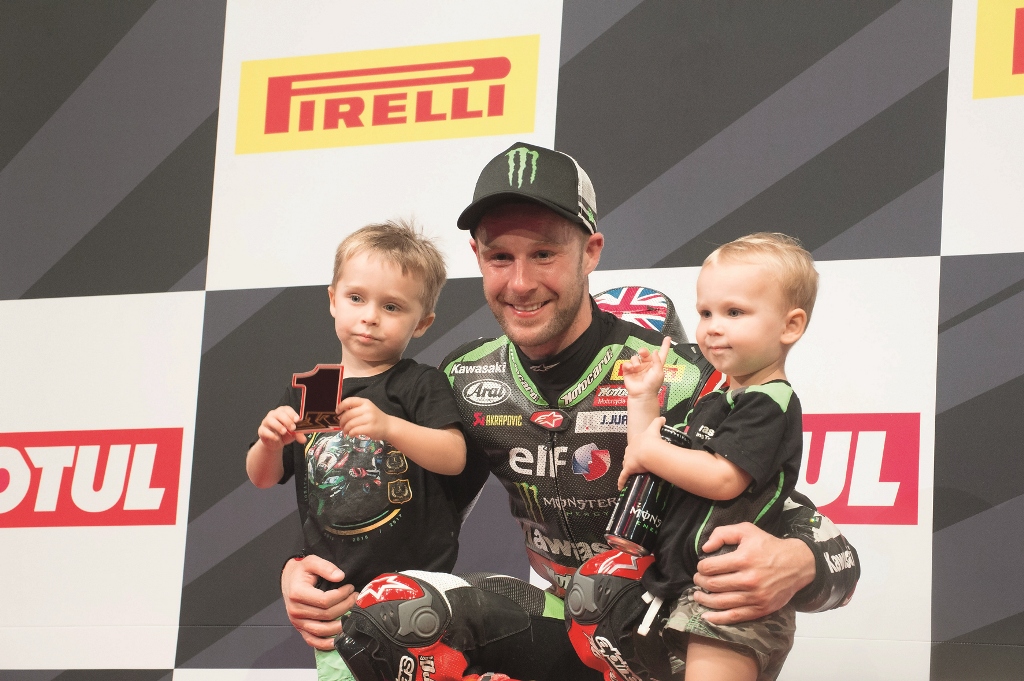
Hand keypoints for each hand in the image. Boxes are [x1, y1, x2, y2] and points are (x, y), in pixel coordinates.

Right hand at [258, 406, 306, 447]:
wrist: (275, 443)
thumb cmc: (285, 434)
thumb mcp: (294, 434)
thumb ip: (299, 435)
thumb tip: (303, 439)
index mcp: (283, 412)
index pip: (287, 409)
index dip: (292, 414)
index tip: (297, 420)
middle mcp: (274, 415)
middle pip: (279, 413)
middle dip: (287, 420)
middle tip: (292, 428)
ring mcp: (266, 422)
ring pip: (270, 420)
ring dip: (278, 426)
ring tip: (284, 432)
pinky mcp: (261, 430)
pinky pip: (264, 430)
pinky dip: (271, 434)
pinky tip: (277, 438)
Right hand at [281, 555, 357, 649]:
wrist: (289, 580)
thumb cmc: (301, 571)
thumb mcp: (311, 561)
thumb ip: (326, 567)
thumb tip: (341, 577)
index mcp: (297, 594)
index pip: (325, 600)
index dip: (342, 595)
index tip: (350, 588)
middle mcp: (295, 610)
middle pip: (326, 615)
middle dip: (345, 606)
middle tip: (355, 597)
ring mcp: (297, 622)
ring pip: (322, 630)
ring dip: (340, 624)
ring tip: (351, 613)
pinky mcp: (300, 629)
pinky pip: (312, 640)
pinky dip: (325, 644)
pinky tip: (337, 640)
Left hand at [337, 397, 391, 440]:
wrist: (389, 426)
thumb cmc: (375, 418)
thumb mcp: (367, 409)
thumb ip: (356, 409)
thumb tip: (340, 415)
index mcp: (365, 402)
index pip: (349, 401)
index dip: (341, 406)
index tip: (337, 412)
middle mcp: (367, 409)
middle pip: (348, 414)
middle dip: (342, 421)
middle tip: (341, 426)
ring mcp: (369, 419)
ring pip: (350, 424)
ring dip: (345, 429)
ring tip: (345, 431)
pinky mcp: (370, 428)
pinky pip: (355, 431)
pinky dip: (350, 433)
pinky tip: (351, 434)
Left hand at [617, 416, 663, 488]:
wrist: (649, 450)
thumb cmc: (652, 440)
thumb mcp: (655, 428)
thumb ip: (658, 422)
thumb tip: (664, 418)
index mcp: (635, 441)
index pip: (635, 444)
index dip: (638, 447)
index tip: (641, 449)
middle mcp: (630, 450)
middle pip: (630, 454)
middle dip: (633, 457)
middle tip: (639, 461)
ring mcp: (628, 460)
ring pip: (627, 464)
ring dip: (628, 467)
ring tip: (633, 471)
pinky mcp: (628, 469)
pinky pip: (623, 477)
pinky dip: (621, 482)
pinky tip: (620, 487)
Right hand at [621, 336, 670, 399]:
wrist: (642, 394)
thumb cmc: (652, 386)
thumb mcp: (658, 372)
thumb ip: (657, 360)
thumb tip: (655, 351)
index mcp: (656, 365)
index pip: (661, 353)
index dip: (665, 345)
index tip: (667, 338)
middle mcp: (647, 365)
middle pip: (644, 353)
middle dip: (643, 351)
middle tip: (642, 352)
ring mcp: (637, 368)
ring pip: (635, 357)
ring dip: (635, 361)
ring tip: (636, 367)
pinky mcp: (629, 372)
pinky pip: (627, 364)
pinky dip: (628, 365)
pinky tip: (631, 368)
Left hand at [692, 523, 814, 624]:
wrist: (798, 564)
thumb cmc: (769, 546)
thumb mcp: (747, 530)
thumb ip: (723, 533)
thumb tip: (705, 548)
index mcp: (744, 559)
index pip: (711, 567)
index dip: (701, 567)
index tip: (701, 567)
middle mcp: (749, 579)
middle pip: (714, 585)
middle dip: (700, 582)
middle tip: (698, 579)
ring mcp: (755, 596)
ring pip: (721, 602)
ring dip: (704, 600)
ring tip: (698, 595)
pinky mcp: (761, 609)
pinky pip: (735, 616)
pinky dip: (718, 618)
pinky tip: (707, 616)